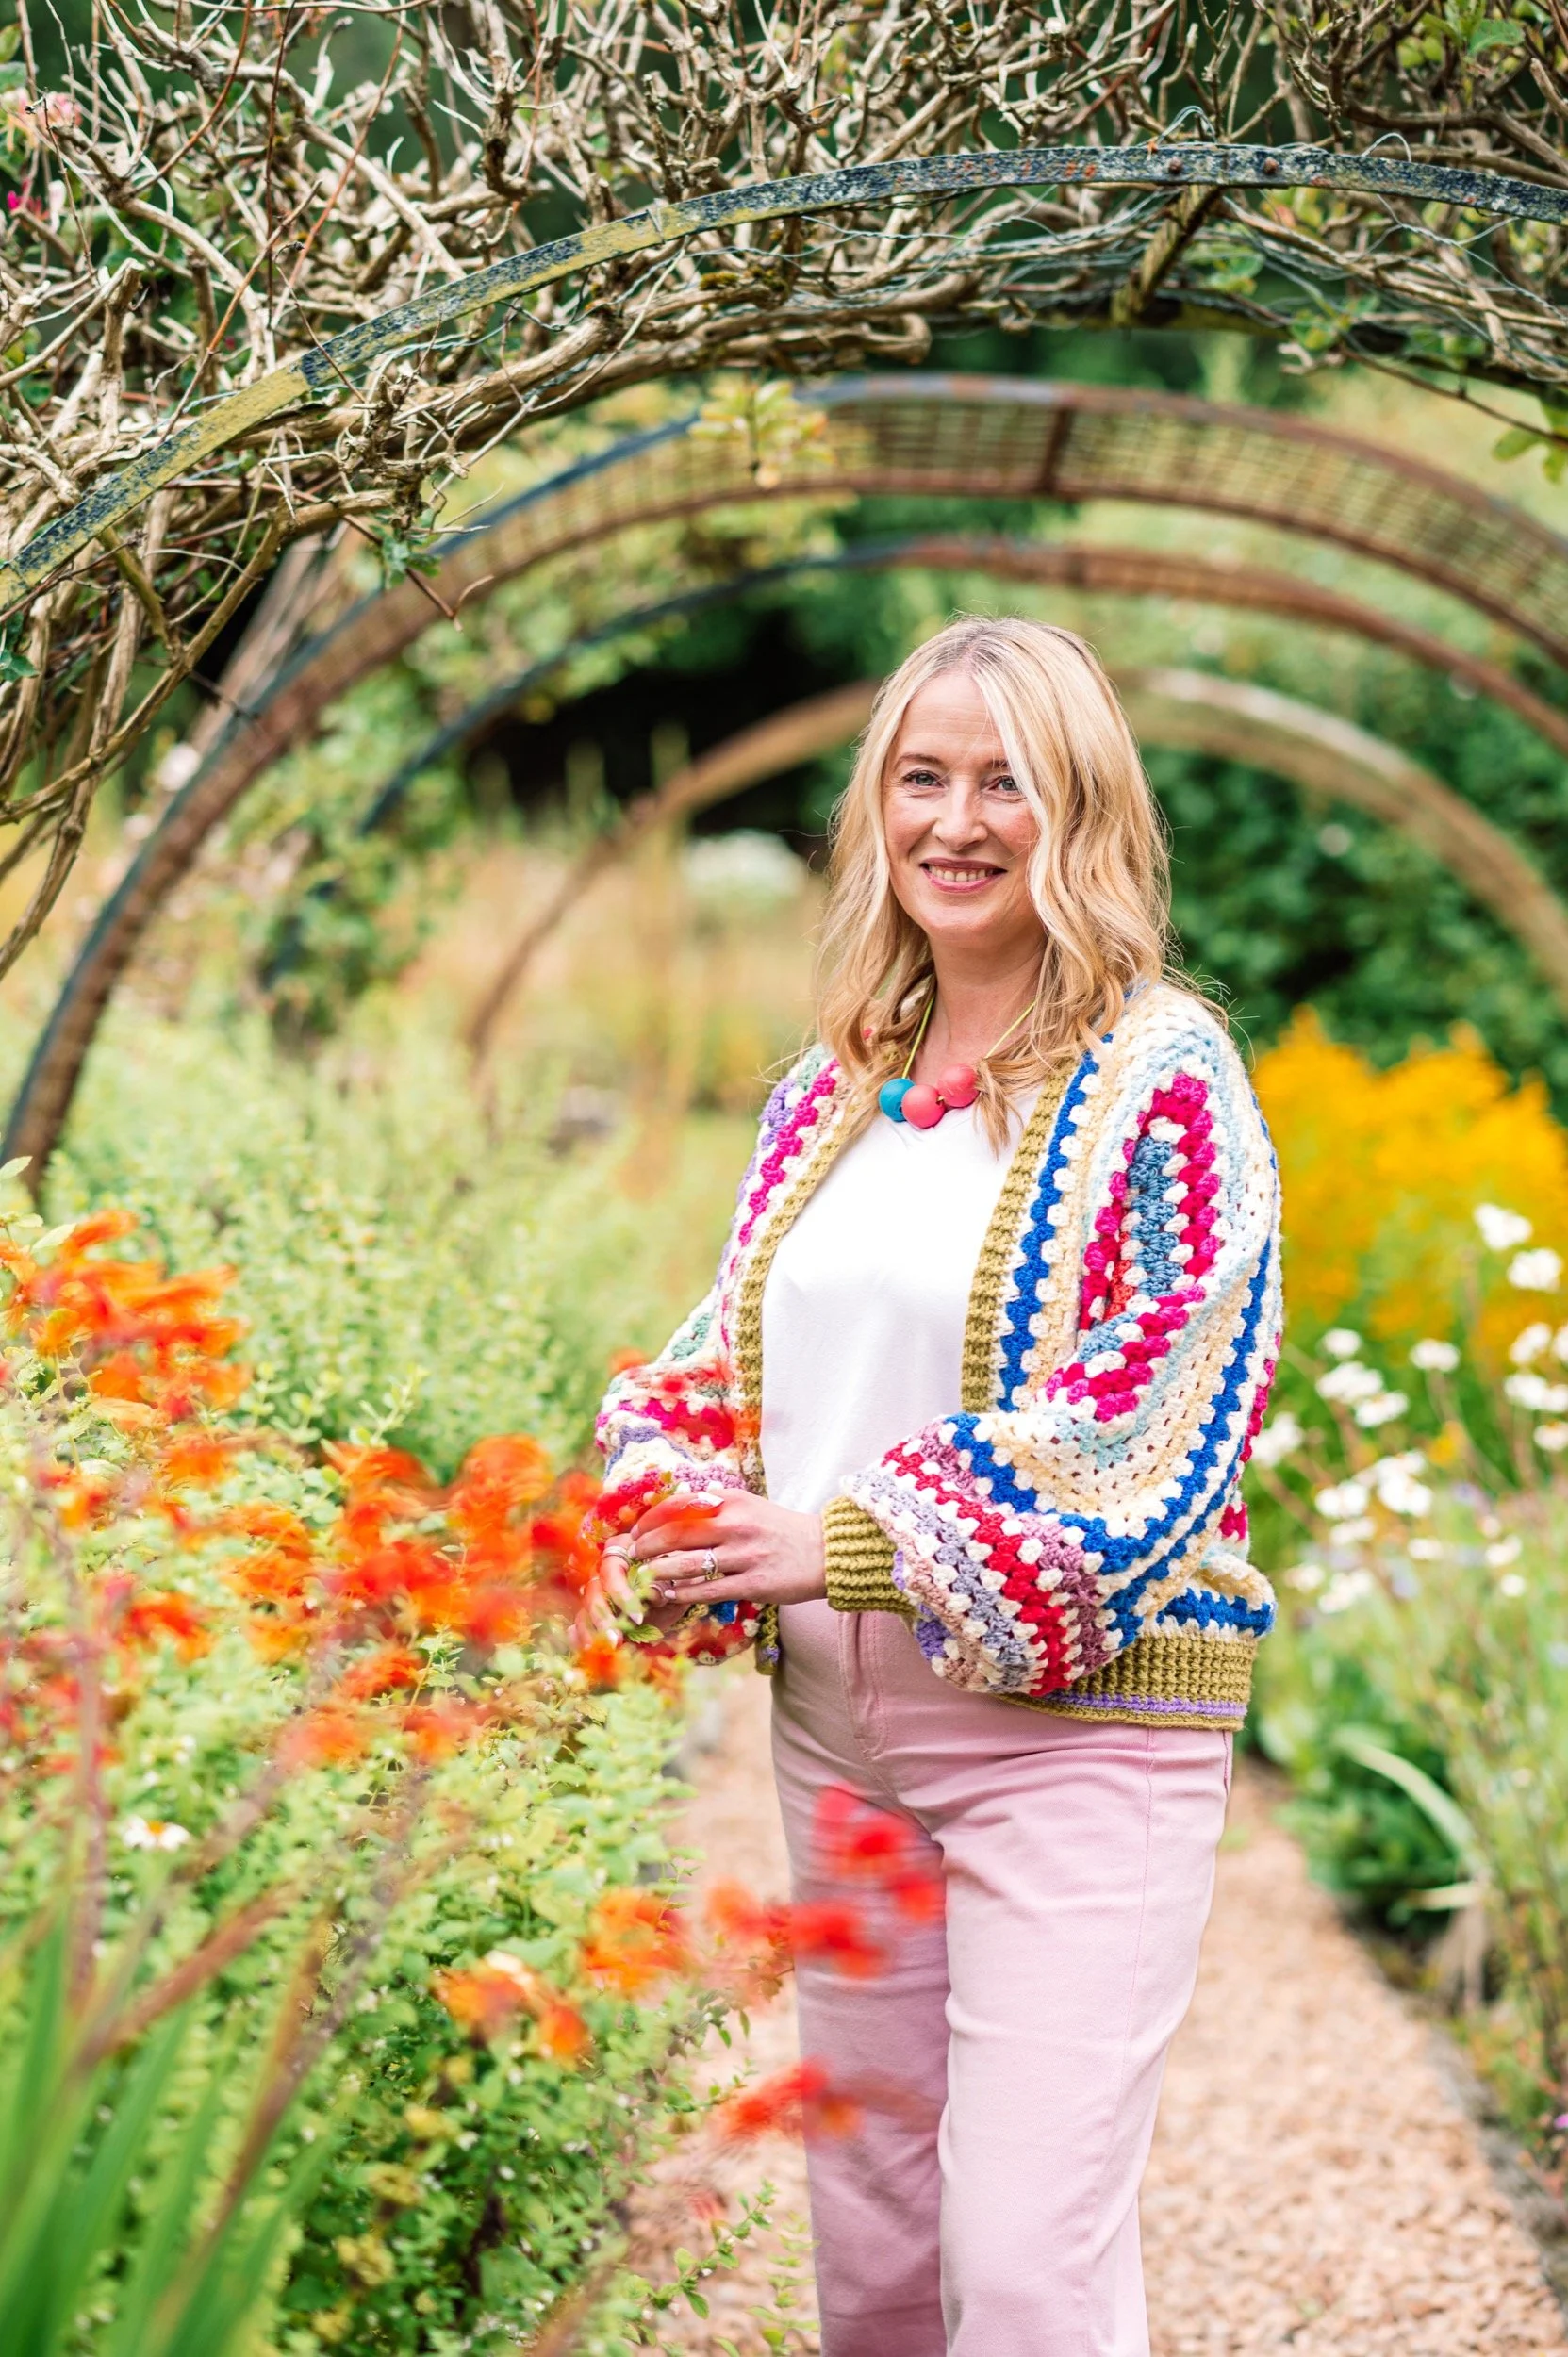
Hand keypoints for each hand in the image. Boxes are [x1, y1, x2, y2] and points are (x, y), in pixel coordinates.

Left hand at [626, 1491, 826, 1618]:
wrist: (824, 1552)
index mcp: (732, 1500)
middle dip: (646, 1547)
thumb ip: (715, 1503)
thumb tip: (675, 1502)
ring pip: (685, 1565)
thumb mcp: (749, 1504)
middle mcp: (735, 1524)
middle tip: (632, 1557)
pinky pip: (706, 1590)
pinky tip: (669, 1595)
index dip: (650, 1519)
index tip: (636, 1531)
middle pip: (674, 1535)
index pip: (678, 1505)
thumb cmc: (780, 1529)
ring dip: (657, 1573)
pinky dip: (682, 1594)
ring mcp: (743, 1555)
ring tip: (644, 1578)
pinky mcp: (752, 1584)